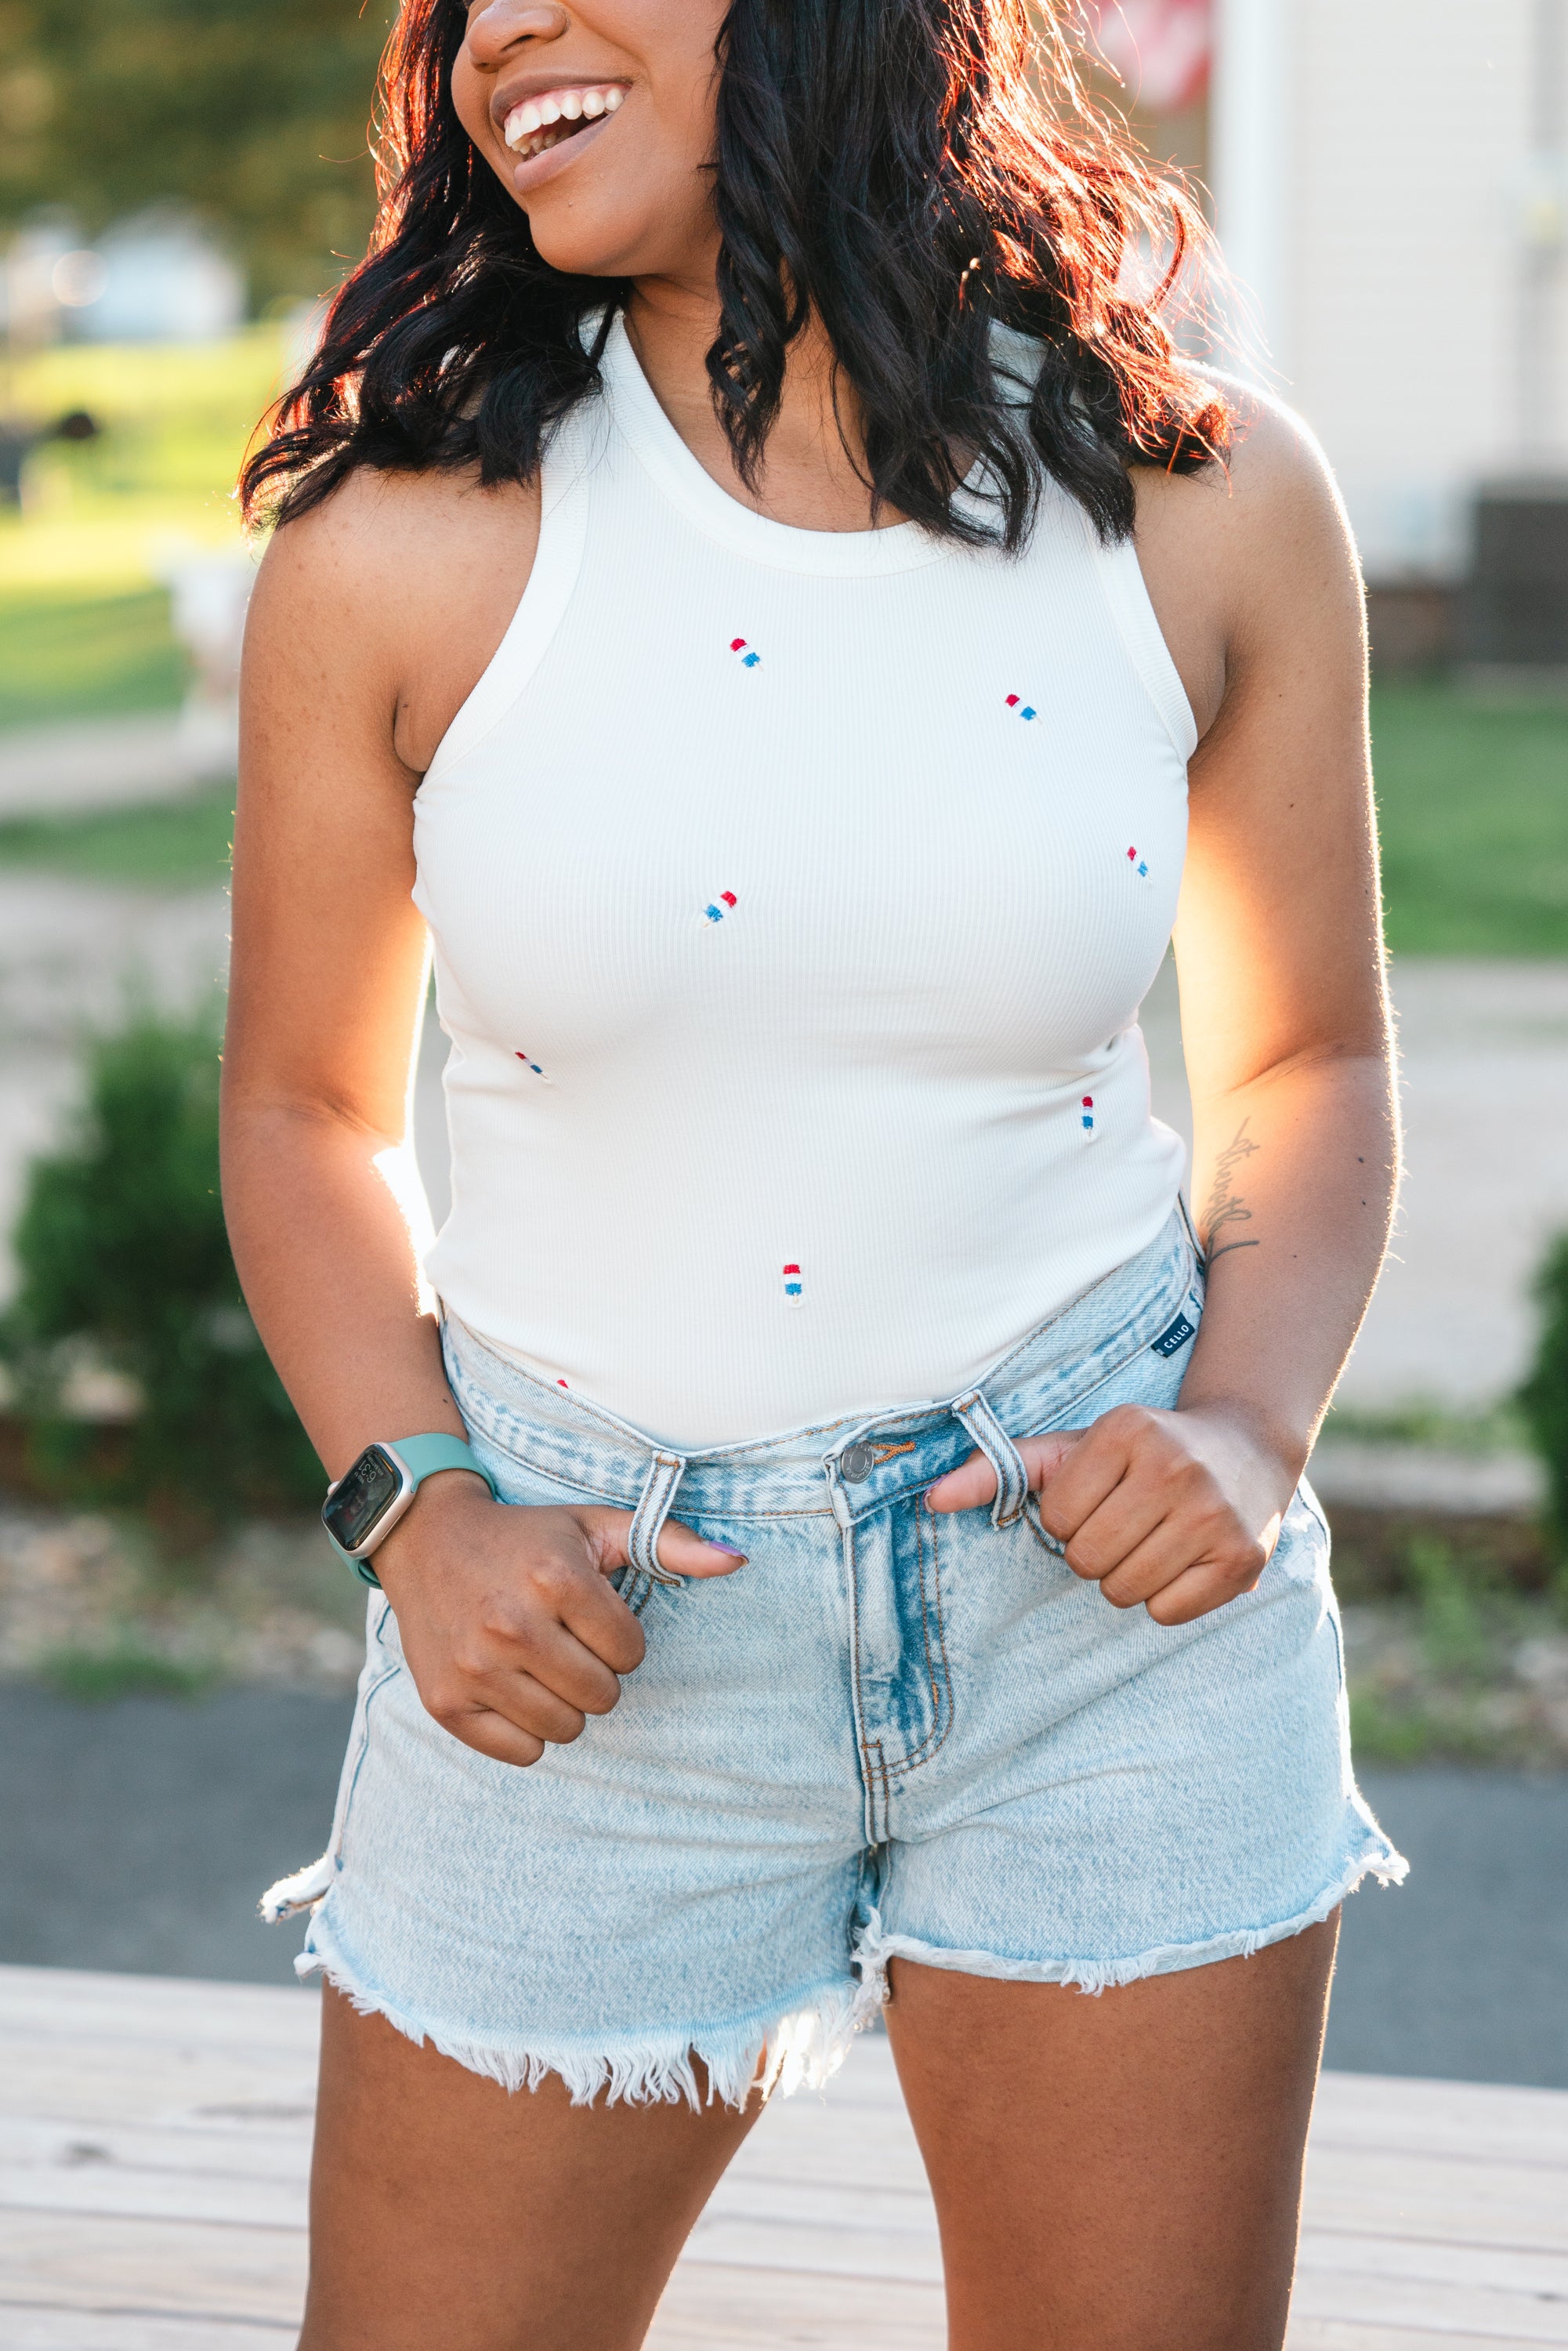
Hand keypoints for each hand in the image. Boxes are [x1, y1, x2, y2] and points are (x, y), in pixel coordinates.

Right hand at [370, 1473, 744, 1765]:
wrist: (426, 1539)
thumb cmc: (526, 1538)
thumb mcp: (595, 1527)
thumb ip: (669, 1544)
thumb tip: (737, 1560)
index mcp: (556, 1578)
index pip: (631, 1652)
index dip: (619, 1638)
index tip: (590, 1616)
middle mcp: (511, 1623)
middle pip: (602, 1697)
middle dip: (595, 1673)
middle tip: (566, 1643)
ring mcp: (474, 1667)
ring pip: (566, 1729)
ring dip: (564, 1702)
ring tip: (539, 1662)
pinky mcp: (446, 1703)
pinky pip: (522, 1752)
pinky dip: (526, 1729)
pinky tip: (511, 1686)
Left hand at [924, 1403, 1301, 1624]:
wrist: (1248, 1449)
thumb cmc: (1144, 1451)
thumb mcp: (1076, 1447)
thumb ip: (1001, 1469)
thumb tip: (929, 1498)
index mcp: (1127, 1431)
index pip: (1057, 1516)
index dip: (1070, 1518)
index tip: (1101, 1497)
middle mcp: (1175, 1468)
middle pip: (1087, 1559)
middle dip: (1095, 1552)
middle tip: (1126, 1524)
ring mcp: (1213, 1514)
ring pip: (1124, 1590)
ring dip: (1126, 1577)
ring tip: (1153, 1540)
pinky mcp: (1242, 1558)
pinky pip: (1167, 1613)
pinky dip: (1166, 1598)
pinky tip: (1183, 1560)